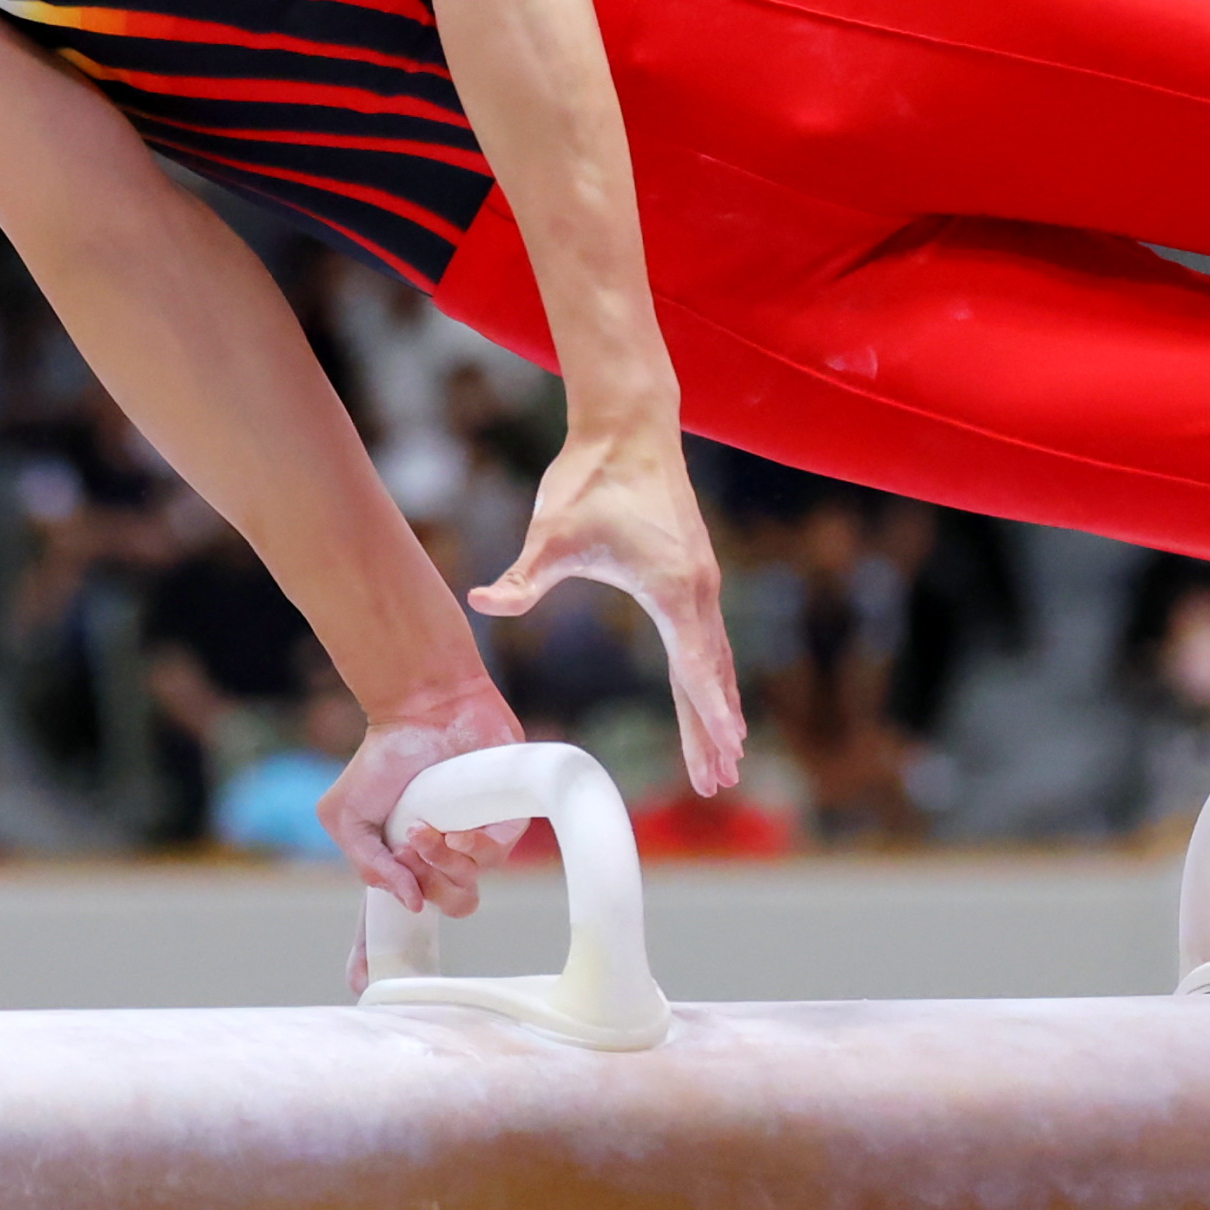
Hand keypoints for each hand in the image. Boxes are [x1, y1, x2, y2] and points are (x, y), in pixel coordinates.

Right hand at [316, 680, 538, 953]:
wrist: (425, 709)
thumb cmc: (383, 759)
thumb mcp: (346, 814)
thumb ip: (366, 864)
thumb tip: (411, 901)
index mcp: (399, 865)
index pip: (389, 924)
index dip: (374, 959)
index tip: (363, 984)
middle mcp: (437, 862)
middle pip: (442, 910)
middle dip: (424, 888)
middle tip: (410, 849)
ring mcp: (471, 844)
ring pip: (466, 892)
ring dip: (441, 864)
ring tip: (426, 827)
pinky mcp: (504, 825)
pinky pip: (493, 860)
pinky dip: (471, 848)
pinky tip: (456, 825)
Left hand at [468, 418, 742, 798]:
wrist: (627, 427)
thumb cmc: (590, 479)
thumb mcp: (550, 533)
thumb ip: (523, 577)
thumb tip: (481, 601)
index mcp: (670, 590)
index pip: (693, 668)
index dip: (708, 716)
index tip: (727, 752)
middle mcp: (697, 590)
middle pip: (710, 676)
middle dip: (714, 731)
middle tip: (720, 782)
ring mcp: (701, 581)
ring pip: (715, 659)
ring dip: (719, 708)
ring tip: (727, 756)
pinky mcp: (693, 572)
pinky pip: (710, 638)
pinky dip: (714, 675)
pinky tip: (714, 693)